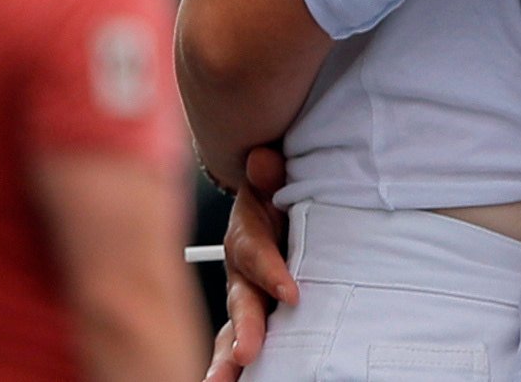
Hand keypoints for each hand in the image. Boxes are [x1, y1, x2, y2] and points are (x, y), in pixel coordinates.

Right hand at [209, 146, 292, 380]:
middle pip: (240, 303)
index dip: (271, 272)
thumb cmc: (280, 198)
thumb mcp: (277, 182)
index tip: (292, 294)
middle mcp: (241, 275)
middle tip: (246, 353)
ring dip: (228, 359)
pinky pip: (242, 347)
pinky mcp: (255, 322)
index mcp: (248, 238)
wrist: (277, 207)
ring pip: (233, 333)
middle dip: (244, 329)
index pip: (255, 255)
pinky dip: (235, 368)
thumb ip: (271, 175)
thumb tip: (263, 160)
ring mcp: (246, 301)